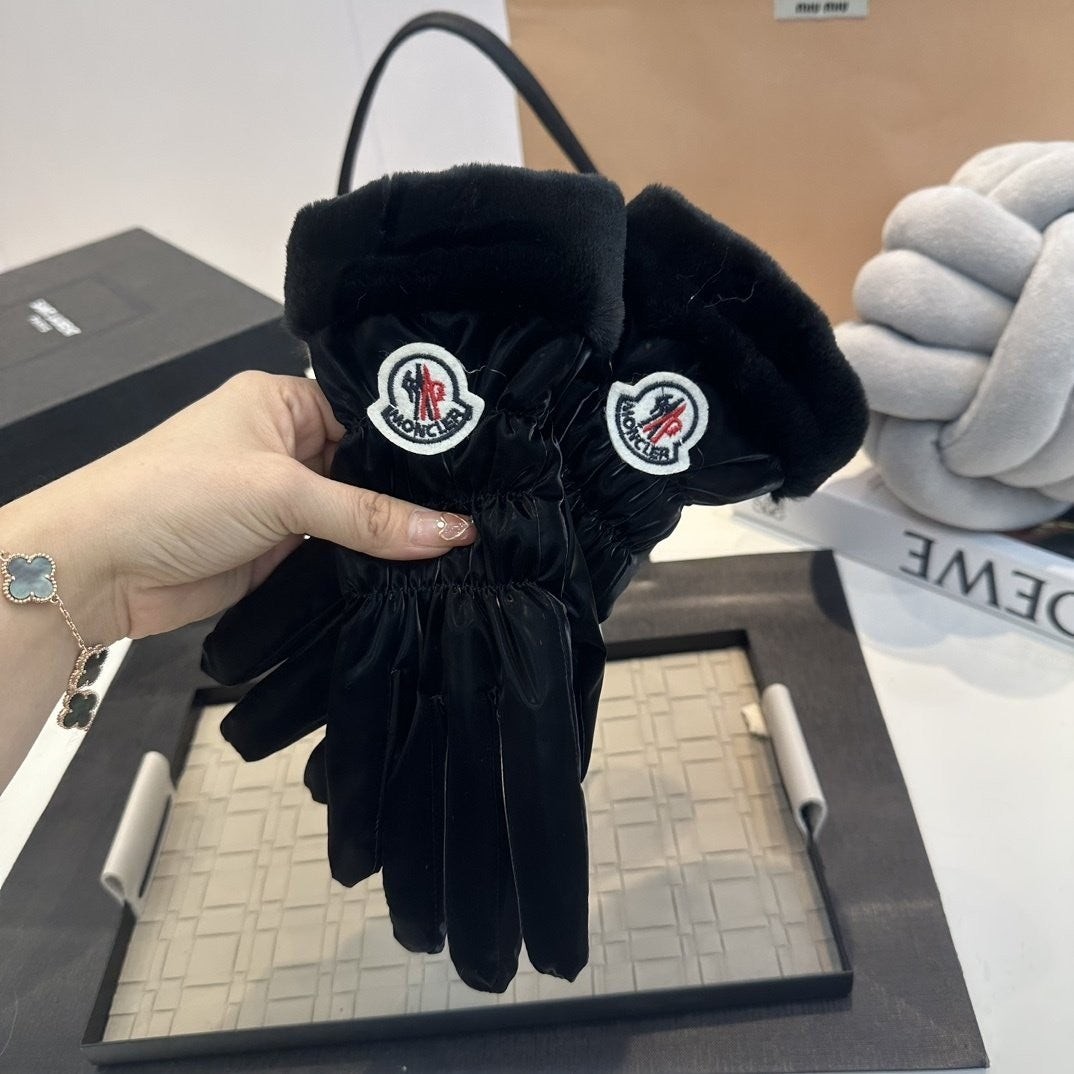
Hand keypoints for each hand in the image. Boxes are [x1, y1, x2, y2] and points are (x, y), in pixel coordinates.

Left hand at [0, 371, 475, 643]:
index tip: (480, 468)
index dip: (417, 441)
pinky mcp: (280, 551)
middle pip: (367, 469)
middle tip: (488, 513)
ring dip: (394, 535)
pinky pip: (338, 553)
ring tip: (471, 547)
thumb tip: (456, 532)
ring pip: (356, 516)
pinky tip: (423, 574)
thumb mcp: (280, 492)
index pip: (368, 414)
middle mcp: (287, 446)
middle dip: (413, 494)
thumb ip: (368, 515)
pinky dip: (369, 565)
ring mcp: (284, 503)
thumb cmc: (180, 495)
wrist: (99, 570)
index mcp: (282, 402)